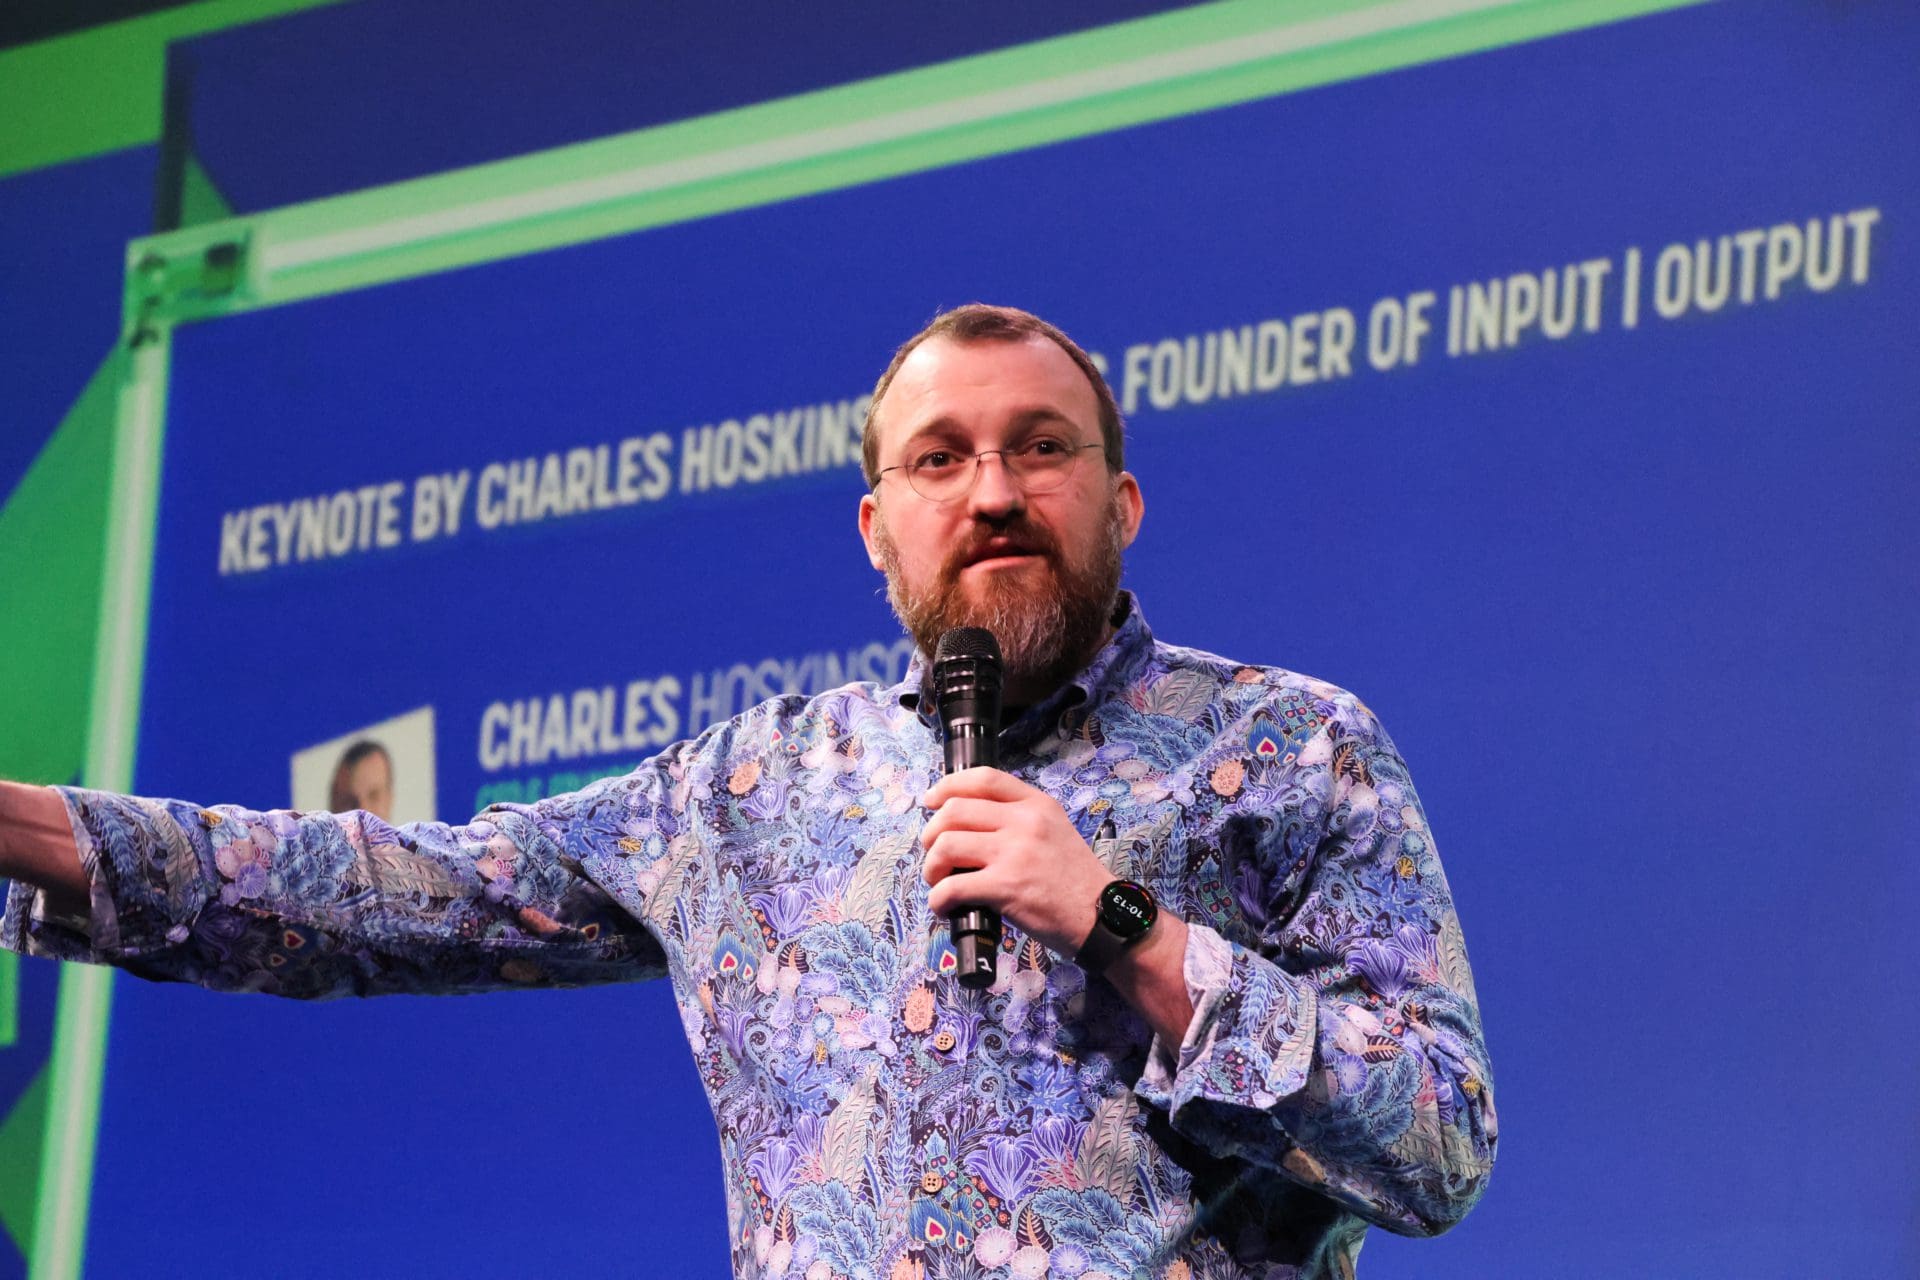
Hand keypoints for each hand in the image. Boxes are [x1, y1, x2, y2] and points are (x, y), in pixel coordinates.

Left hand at [919, 767, 1111, 956]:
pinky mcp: (1005, 887)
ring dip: (932, 868)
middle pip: (953, 810)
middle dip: (931, 834)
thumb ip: (1019, 820)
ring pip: (945, 845)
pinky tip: (945, 908)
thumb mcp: (1055, 832)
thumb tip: (967, 825)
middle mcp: (1024, 822)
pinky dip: (938, 900)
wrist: (1104, 917)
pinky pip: (951, 887)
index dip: (948, 786)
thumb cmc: (1076, 881)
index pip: (983, 778)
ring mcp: (1014, 853)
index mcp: (1036, 804)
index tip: (931, 801)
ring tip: (939, 882)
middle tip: (935, 854)